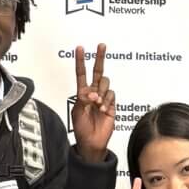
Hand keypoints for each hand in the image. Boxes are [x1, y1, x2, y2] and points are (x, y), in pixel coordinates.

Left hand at [72, 43, 115, 161]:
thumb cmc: (81, 129)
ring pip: (105, 84)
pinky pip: (111, 96)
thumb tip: (92, 93)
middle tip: (101, 45)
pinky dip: (106, 101)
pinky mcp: (112, 106)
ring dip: (101, 92)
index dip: (81, 61)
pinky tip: (102, 110)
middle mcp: (94, 93)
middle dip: (100, 58)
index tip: (80, 48)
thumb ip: (83, 100)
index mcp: (82, 93)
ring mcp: (104, 99)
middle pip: (98, 72)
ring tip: (96, 104)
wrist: (92, 143)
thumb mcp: (77, 112)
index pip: (81, 73)